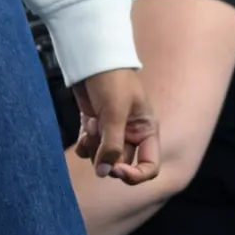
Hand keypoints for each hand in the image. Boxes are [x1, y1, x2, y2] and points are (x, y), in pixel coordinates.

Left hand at [72, 67, 160, 183]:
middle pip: (121, 164)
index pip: (149, 166)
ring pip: (103, 158)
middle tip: (97, 142)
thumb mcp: (115, 113)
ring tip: (91, 129)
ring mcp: (112, 131)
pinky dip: (85, 144)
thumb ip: (111, 145)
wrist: (93, 59)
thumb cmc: (112, 81)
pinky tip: (84, 129)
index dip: (134, 175)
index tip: (116, 170)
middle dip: (107, 158)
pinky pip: (90, 149)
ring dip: (93, 149)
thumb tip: (105, 173)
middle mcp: (132, 134)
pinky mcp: (96, 127)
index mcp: (146, 131)